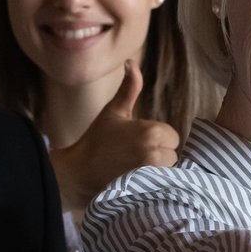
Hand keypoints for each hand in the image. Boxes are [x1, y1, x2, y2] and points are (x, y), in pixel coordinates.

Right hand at [48, 60, 180, 212]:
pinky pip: (163, 184)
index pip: (172, 136)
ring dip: (157, 169)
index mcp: (152, 131)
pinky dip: (154, 182)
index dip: (157, 139)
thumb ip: (129, 88)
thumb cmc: (96, 140)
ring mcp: (151, 173)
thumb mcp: (114, 111)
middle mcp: (155, 151)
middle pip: (173, 154)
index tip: (137, 141)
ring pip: (168, 169)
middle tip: (134, 155)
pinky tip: (138, 180)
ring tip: (135, 168)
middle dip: (159, 154)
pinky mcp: (145, 188)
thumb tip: (132, 63)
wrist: (77, 172)